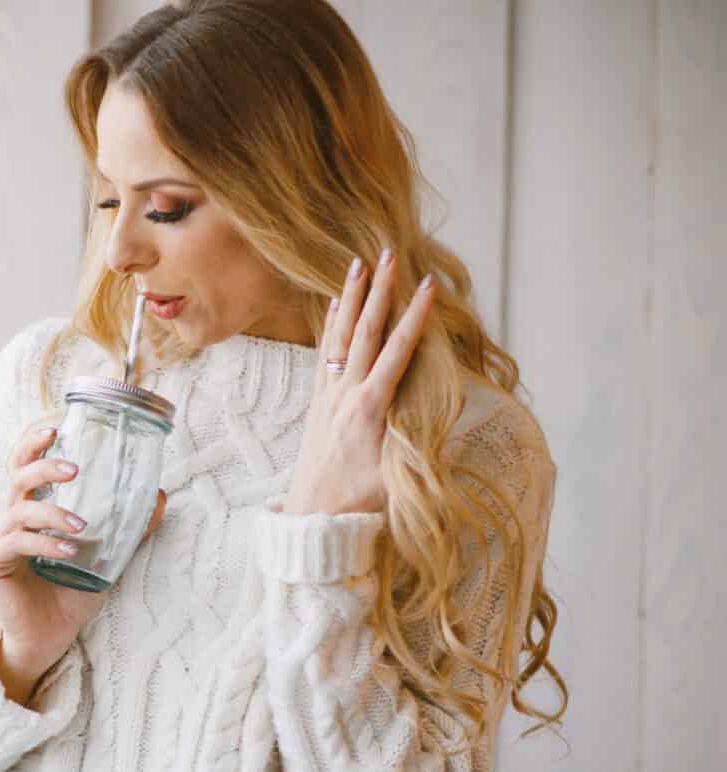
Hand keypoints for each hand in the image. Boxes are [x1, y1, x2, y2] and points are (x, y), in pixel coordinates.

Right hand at [0, 416, 167, 704]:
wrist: (49, 637)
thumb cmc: (71, 594)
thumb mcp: (108, 556)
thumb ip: (129, 528)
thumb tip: (160, 495)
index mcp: (32, 507)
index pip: (24, 462)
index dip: (34, 439)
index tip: (58, 423)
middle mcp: (10, 517)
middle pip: (16, 474)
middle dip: (43, 464)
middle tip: (74, 467)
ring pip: (17, 508)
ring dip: (52, 512)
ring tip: (82, 526)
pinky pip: (14, 543)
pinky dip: (43, 543)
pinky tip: (68, 551)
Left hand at [286, 248, 436, 515]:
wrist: (314, 515)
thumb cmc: (362, 500)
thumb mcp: (399, 475)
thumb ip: (424, 441)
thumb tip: (459, 416)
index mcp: (370, 409)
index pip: (396, 353)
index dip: (414, 318)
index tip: (427, 286)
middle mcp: (345, 395)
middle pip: (364, 332)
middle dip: (378, 291)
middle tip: (388, 254)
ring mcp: (328, 395)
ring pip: (339, 336)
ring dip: (349, 298)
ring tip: (357, 263)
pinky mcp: (318, 401)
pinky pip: (325, 353)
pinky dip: (331, 324)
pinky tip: (332, 303)